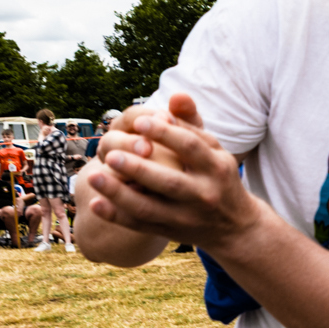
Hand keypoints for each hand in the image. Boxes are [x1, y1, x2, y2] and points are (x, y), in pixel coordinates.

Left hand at [79, 94, 241, 246]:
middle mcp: (203, 194)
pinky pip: (140, 225)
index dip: (164, 133)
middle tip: (110, 153)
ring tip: (93, 175)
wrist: (235, 226)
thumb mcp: (214, 149)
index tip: (137, 122)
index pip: (190, 147)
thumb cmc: (217, 176)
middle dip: (138, 168)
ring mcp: (186, 217)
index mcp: (217, 167)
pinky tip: (95, 203)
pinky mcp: (171, 232)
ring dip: (119, 193)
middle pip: (168, 181)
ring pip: (149, 208)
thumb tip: (175, 95)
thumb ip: (192, 123)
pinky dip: (117, 216)